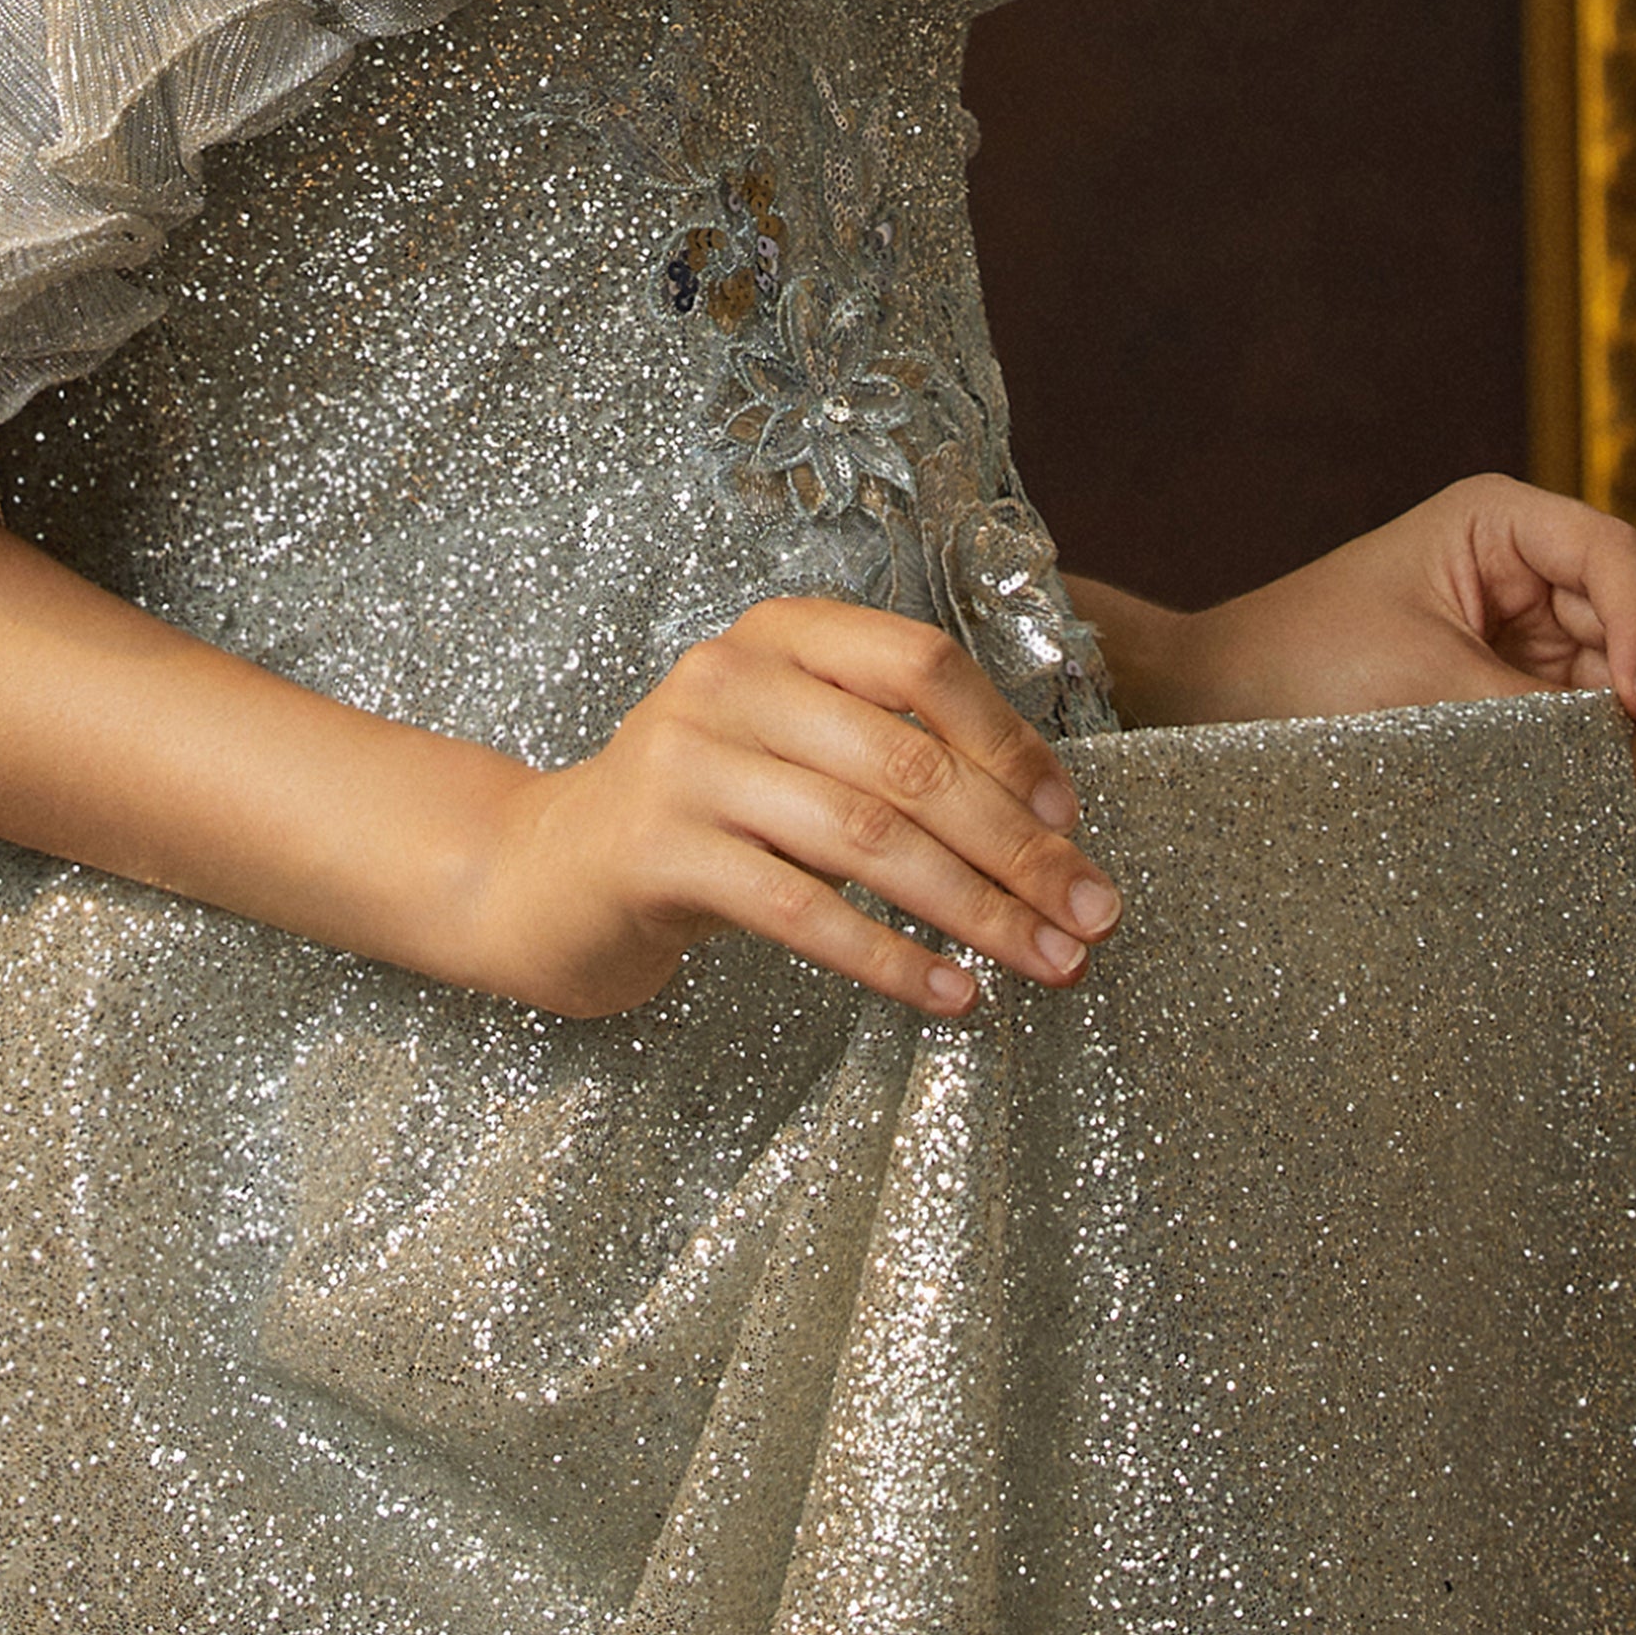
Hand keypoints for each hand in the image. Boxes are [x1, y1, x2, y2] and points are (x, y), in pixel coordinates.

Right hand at [454, 596, 1125, 1022]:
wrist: (543, 872)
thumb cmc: (700, 815)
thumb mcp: (787, 750)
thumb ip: (883, 754)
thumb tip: (1047, 825)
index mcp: (778, 636)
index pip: (919, 664)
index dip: (1008, 740)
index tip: (1072, 822)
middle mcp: (730, 679)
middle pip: (908, 762)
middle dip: (1018, 848)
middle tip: (1092, 916)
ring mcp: (688, 760)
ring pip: (869, 839)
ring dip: (977, 912)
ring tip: (1045, 966)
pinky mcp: (660, 850)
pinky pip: (805, 911)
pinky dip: (894, 961)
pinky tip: (954, 998)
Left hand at [1153, 474, 1635, 842]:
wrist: (1225, 701)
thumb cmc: (1309, 663)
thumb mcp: (1430, 685)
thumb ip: (1538, 720)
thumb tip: (1635, 773)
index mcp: (1498, 523)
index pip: (1614, 555)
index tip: (1627, 705)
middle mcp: (1525, 569)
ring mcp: (1527, 632)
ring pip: (1628, 680)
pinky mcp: (1518, 693)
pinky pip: (1594, 724)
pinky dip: (1628, 768)